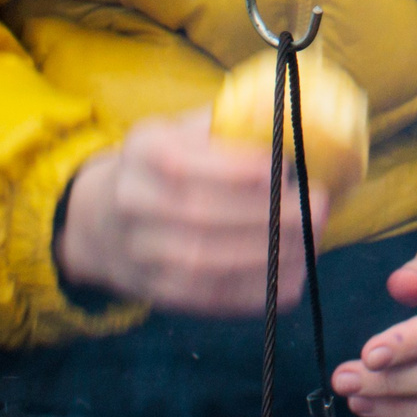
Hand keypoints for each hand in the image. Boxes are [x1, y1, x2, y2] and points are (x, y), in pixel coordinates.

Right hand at [55, 110, 327, 315]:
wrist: (99, 220)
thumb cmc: (160, 166)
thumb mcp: (178, 130)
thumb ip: (227, 124)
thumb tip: (287, 117)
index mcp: (142, 151)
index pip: (185, 163)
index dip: (238, 169)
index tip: (286, 168)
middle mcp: (132, 202)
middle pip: (199, 215)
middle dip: (266, 214)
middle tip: (317, 207)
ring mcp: (141, 253)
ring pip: (205, 262)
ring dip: (267, 255)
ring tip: (312, 242)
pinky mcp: (157, 292)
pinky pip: (207, 298)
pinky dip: (253, 291)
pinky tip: (290, 277)